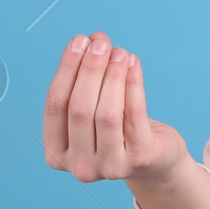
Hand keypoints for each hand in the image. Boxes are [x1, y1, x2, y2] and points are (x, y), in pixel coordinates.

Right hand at [42, 31, 188, 183]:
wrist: (154, 160)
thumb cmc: (117, 130)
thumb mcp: (92, 112)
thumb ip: (84, 83)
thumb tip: (90, 41)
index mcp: (56, 154)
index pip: (55, 105)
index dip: (66, 70)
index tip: (79, 41)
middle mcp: (79, 166)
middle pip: (79, 109)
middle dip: (89, 70)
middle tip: (100, 42)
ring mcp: (110, 167)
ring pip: (107, 113)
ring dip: (112, 75)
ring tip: (119, 51)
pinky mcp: (140, 158)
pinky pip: (134, 114)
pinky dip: (133, 84)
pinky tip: (134, 63)